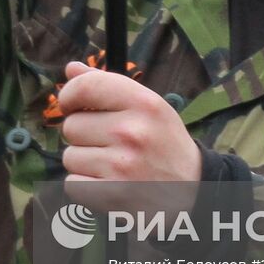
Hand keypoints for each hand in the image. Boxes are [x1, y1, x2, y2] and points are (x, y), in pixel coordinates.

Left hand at [58, 60, 200, 212]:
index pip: (85, 86)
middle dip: (82, 135)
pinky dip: (84, 186)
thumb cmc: (163, 142)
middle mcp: (132, 132)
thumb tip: (71, 68)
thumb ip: (108, 85)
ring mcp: (122, 166)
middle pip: (72, 125)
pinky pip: (72, 183)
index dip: (69, 95)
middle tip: (108, 143)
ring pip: (70, 156)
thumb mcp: (148, 106)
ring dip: (84, 162)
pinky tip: (108, 184)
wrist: (194, 190)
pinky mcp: (113, 195)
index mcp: (143, 103)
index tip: (72, 105)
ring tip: (112, 165)